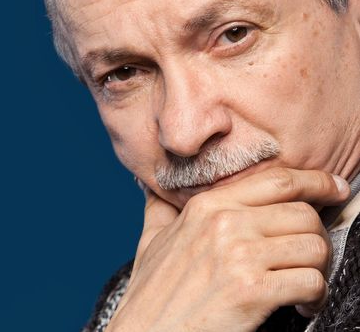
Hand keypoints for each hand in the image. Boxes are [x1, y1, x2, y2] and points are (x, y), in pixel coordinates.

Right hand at [106, 168, 349, 331]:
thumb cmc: (150, 293)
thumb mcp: (149, 241)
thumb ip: (158, 209)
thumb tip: (150, 188)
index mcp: (205, 206)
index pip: (277, 180)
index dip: (316, 181)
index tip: (334, 188)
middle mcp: (224, 223)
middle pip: (303, 213)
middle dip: (319, 234)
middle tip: (311, 256)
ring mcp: (238, 256)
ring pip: (313, 246)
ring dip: (318, 268)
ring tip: (305, 284)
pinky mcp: (251, 291)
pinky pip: (310, 281)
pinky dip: (314, 296)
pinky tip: (301, 304)